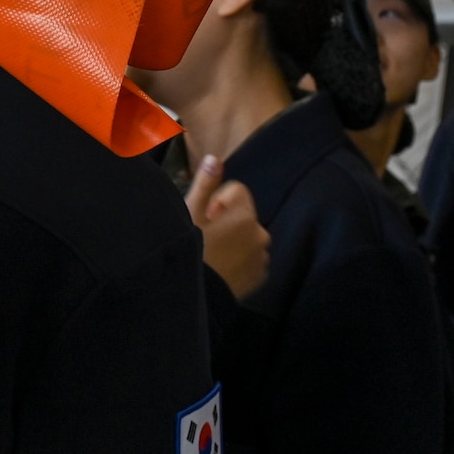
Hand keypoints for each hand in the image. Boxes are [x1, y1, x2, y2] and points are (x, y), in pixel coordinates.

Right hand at [186, 154, 269, 300]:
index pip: (237, 190)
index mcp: (245, 216)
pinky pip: (251, 257)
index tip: (204, 216)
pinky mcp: (260, 276)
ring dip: (233, 239)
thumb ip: (205, 184)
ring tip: (212, 254)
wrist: (197, 295)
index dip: (217, 199)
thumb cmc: (192, 251)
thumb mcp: (191, 213)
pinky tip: (220, 268)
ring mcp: (262, 257)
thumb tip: (214, 158)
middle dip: (226, 220)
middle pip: (243, 214)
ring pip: (247, 237)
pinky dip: (239, 258)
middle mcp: (261, 234)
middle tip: (204, 236)